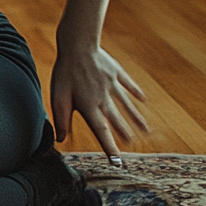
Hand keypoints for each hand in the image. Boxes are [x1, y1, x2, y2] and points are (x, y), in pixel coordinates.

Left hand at [49, 43, 146, 164]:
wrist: (78, 44)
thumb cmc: (65, 71)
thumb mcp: (59, 97)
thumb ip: (61, 119)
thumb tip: (60, 139)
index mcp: (90, 106)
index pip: (101, 131)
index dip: (109, 147)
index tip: (117, 161)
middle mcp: (104, 98)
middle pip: (117, 119)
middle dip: (125, 133)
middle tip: (134, 145)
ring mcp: (112, 85)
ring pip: (126, 105)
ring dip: (136, 118)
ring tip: (146, 130)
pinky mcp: (115, 72)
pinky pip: (128, 84)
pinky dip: (136, 92)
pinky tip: (143, 99)